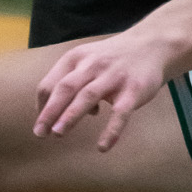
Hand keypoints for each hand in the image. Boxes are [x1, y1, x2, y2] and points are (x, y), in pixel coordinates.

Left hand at [34, 32, 173, 149]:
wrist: (152, 45)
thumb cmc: (113, 59)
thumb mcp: (88, 62)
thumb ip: (72, 85)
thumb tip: (58, 116)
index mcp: (76, 58)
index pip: (51, 83)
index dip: (42, 105)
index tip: (41, 123)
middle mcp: (92, 65)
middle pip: (65, 88)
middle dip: (50, 110)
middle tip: (39, 133)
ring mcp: (113, 76)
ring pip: (88, 96)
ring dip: (71, 115)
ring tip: (58, 133)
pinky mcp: (133, 89)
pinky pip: (120, 113)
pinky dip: (111, 131)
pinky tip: (102, 147)